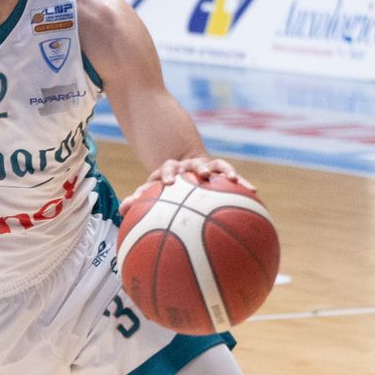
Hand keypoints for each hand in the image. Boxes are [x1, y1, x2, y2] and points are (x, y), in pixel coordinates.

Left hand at [134, 156, 249, 200]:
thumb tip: (122, 210)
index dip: (167, 175)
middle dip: (199, 168)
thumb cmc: (161, 187)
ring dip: (222, 169)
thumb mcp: (149, 191)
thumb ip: (137, 200)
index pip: (167, 169)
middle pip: (192, 164)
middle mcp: (186, 167)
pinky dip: (239, 180)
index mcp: (169, 170)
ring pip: (214, 164)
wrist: (177, 165)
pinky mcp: (217, 168)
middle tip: (202, 174)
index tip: (168, 183)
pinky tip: (252, 191)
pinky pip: (229, 173)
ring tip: (232, 178)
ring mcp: (203, 166)